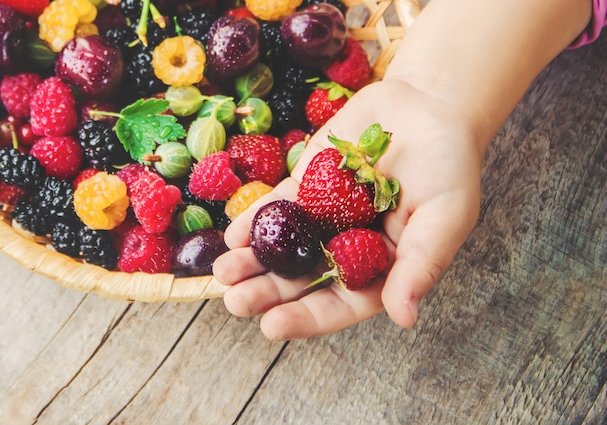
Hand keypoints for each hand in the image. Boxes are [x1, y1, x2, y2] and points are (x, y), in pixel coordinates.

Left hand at [212, 78, 483, 339]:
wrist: (428, 105)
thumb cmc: (448, 165)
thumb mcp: (445, 215)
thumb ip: (422, 264)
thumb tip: (404, 318)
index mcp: (381, 266)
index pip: (341, 303)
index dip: (307, 317)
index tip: (272, 326)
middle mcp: (346, 248)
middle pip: (303, 279)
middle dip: (268, 293)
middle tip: (235, 302)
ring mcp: (323, 217)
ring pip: (283, 247)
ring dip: (251, 262)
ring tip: (223, 273)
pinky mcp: (306, 185)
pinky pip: (277, 207)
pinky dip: (254, 221)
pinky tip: (232, 235)